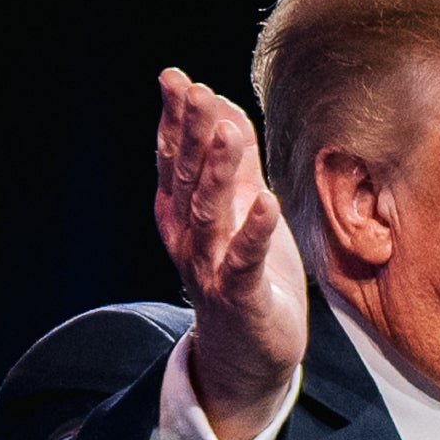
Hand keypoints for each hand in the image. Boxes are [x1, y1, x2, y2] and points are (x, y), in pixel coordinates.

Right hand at [154, 69, 306, 438]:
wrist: (247, 361)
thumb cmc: (246, 280)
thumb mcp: (239, 211)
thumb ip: (233, 163)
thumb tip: (221, 105)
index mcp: (183, 219)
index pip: (173, 162)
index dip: (174, 121)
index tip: (175, 79)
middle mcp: (188, 242)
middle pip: (186, 181)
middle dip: (190, 136)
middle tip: (193, 92)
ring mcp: (210, 271)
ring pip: (208, 216)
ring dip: (216, 173)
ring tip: (227, 131)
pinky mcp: (241, 298)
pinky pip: (244, 262)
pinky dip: (253, 232)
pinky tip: (265, 200)